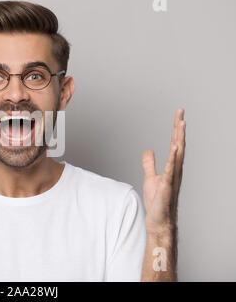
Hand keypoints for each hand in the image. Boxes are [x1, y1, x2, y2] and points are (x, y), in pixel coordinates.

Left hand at [142, 108, 185, 234]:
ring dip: (179, 138)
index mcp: (172, 166)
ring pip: (177, 153)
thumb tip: (148, 150)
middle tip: (181, 111)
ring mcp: (172, 177)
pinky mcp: (167, 185)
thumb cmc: (157, 201)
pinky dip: (172, 157)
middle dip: (179, 127)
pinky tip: (174, 147)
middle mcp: (175, 169)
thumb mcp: (150, 178)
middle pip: (178, 144)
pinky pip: (170, 169)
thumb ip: (150, 164)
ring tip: (181, 123)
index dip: (176, 129)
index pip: (174, 143)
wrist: (159, 219)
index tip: (178, 115)